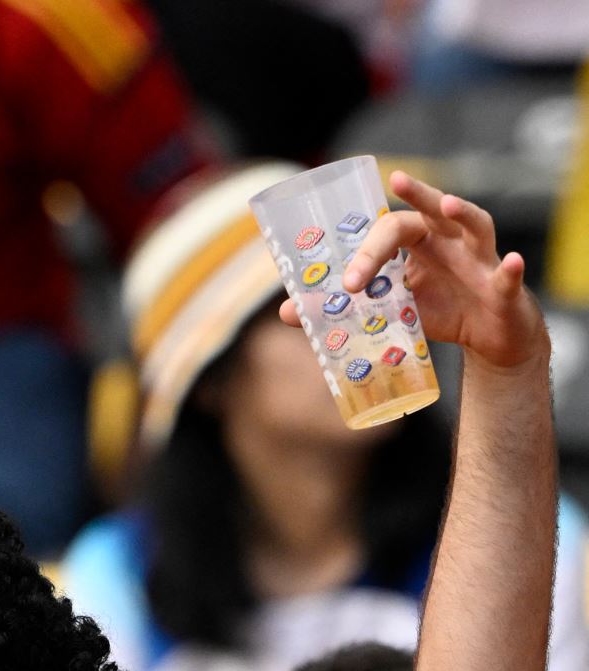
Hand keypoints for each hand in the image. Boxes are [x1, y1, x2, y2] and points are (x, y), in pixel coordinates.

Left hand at [279, 171, 545, 370]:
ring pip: (474, 224)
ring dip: (462, 211)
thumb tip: (287, 312)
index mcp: (416, 243)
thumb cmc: (438, 310)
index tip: (343, 283)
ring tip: (446, 203)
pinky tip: (513, 263)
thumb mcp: (390, 310)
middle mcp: (448, 240)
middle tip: (360, 256)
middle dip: (389, 236)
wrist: (488, 337)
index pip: (385, 231)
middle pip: (420, 219)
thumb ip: (345, 306)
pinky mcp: (504, 285)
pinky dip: (513, 269)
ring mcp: (479, 258)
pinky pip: (509, 274)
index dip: (362, 251)